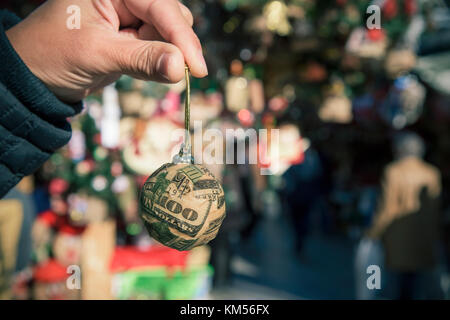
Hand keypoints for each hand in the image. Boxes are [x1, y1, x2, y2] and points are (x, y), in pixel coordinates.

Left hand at [6, 0, 206, 102]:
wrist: (34, 76)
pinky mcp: (131, 37)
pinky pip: (159, 47)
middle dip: (174, 44)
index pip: (159, 6)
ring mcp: (129, 16)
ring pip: (169, 32)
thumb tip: (180, 68)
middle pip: (171, 15)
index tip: (197, 68)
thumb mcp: (97, 55)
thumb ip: (142, 60)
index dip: (181, 37)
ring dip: (165, 54)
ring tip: (136, 66)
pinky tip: (145, 69)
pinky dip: (159, 61)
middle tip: (175, 72)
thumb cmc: (53, 55)